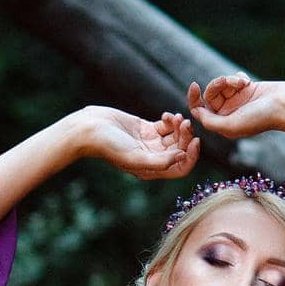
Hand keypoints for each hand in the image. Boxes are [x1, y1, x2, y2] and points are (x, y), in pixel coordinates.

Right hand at [83, 105, 200, 180]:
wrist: (89, 129)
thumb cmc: (109, 146)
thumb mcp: (135, 156)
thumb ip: (160, 161)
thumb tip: (182, 157)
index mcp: (151, 170)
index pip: (180, 168)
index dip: (191, 156)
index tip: (195, 140)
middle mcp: (153, 159)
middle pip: (180, 150)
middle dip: (186, 137)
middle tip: (185, 123)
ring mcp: (150, 143)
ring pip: (175, 137)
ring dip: (180, 127)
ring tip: (176, 117)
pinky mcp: (146, 129)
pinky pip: (166, 126)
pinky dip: (171, 120)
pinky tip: (166, 115)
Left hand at [186, 74, 284, 139]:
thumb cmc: (261, 117)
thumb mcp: (231, 124)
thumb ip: (210, 121)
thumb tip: (195, 112)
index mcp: (223, 124)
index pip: (200, 111)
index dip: (194, 99)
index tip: (194, 85)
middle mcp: (229, 113)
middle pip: (210, 94)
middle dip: (218, 85)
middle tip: (235, 83)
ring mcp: (238, 100)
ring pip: (221, 84)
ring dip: (230, 79)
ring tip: (244, 82)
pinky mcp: (247, 89)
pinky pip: (234, 78)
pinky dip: (239, 77)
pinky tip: (249, 82)